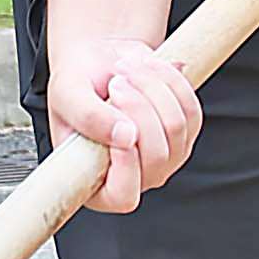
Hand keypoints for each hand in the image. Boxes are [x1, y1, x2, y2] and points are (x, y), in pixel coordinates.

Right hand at [49, 26, 203, 211]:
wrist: (100, 62)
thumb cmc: (77, 84)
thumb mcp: (67, 95)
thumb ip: (88, 117)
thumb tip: (125, 137)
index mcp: (96, 183)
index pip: (123, 196)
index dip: (126, 164)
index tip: (117, 123)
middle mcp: (134, 178)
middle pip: (156, 154)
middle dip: (138, 106)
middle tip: (116, 81)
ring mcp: (164, 159)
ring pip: (176, 127)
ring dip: (152, 87)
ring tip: (127, 70)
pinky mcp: (185, 134)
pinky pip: (191, 110)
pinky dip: (170, 81)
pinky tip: (147, 69)